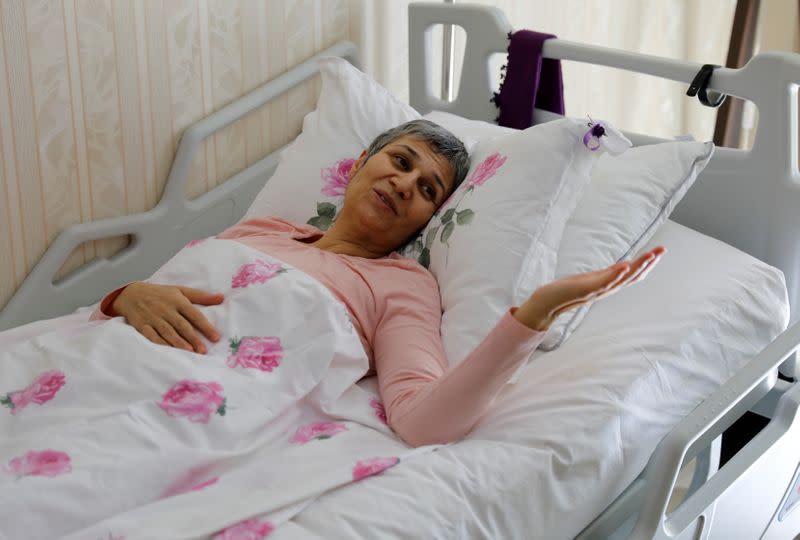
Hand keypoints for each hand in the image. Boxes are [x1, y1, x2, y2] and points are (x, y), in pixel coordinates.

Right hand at [112, 282, 223, 352]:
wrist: (131, 294)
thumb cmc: (161, 293)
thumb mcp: (180, 291)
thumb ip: (201, 296)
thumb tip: (221, 297)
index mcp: (177, 300)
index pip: (194, 315)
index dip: (205, 326)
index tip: (216, 337)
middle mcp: (166, 310)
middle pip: (182, 325)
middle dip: (193, 338)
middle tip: (204, 350)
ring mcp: (153, 318)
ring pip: (168, 332)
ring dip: (179, 342)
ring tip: (190, 352)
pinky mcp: (142, 325)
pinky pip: (152, 336)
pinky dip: (160, 343)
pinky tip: (169, 350)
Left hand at [514, 246, 666, 330]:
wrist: (547, 303)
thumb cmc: (567, 291)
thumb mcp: (592, 279)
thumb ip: (608, 274)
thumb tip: (623, 267)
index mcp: (608, 284)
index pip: (633, 274)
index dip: (646, 264)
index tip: (660, 251)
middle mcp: (606, 289)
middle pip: (632, 276)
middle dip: (648, 263)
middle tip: (662, 250)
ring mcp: (597, 290)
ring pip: (622, 279)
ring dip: (637, 267)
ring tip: (649, 255)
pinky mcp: (586, 290)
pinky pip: (604, 282)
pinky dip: (615, 274)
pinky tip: (624, 266)